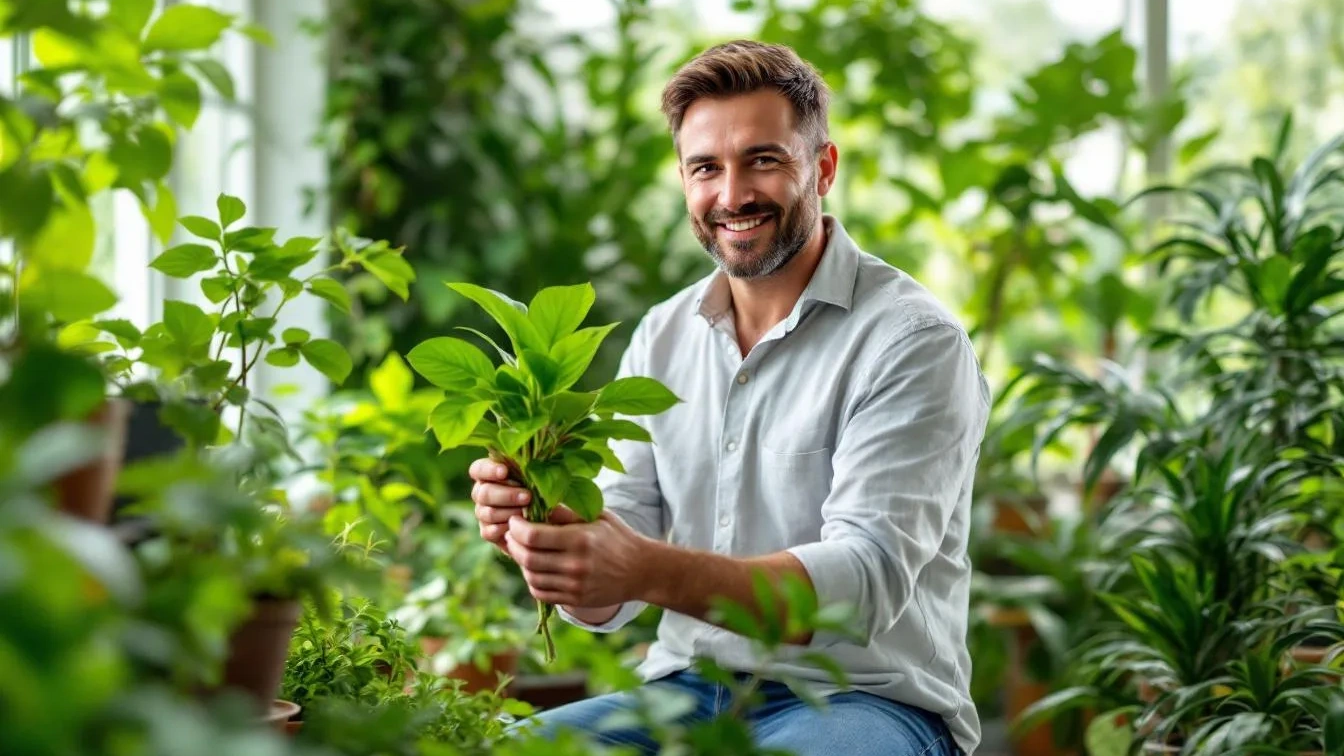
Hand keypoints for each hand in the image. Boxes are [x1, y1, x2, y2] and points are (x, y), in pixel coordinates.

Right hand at [468, 457, 579, 554]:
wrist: (549, 521)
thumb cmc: (543, 493)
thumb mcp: (539, 481)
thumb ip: (530, 474)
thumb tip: (532, 472)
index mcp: (489, 475)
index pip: (478, 469)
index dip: (489, 470)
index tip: (505, 471)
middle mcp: (482, 493)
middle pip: (483, 492)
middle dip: (506, 494)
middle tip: (527, 497)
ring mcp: (483, 513)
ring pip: (486, 512)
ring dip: (508, 513)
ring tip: (527, 514)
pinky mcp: (487, 532)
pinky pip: (488, 531)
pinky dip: (503, 529)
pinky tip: (516, 528)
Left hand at [504, 510, 651, 608]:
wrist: (641, 570)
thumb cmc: (617, 537)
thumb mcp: (596, 517)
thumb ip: (565, 512)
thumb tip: (534, 500)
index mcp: (580, 539)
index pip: (533, 536)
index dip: (517, 528)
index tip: (515, 520)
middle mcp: (576, 565)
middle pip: (528, 558)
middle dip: (513, 544)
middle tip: (512, 535)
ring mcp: (575, 586)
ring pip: (531, 577)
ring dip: (521, 563)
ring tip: (523, 550)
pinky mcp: (575, 600)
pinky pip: (542, 593)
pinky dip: (532, 581)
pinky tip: (534, 569)